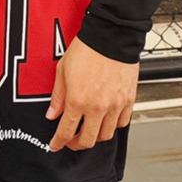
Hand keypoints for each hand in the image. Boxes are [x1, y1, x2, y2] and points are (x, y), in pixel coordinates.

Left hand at [47, 37, 138, 151]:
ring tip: (89, 130)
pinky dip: (113, 126)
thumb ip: (58, 96)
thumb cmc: (87, 49)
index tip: (55, 144)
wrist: (112, 36)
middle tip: (71, 140)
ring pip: (106, 135)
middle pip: (88, 140)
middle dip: (76, 144)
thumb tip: (52, 113)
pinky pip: (122, 122)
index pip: (66, 131)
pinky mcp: (128, 100)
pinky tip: (106, 120)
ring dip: (95, 137)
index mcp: (78, 100)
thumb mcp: (63, 71)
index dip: (58, 142)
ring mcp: (115, 105)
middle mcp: (98, 107)